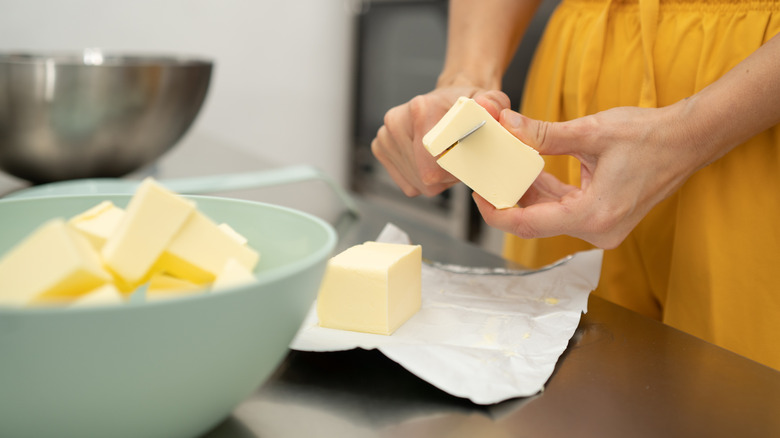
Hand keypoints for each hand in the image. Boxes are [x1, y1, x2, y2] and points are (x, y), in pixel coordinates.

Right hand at [371, 88, 511, 196]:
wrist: (446, 98)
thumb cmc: (467, 105)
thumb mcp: (490, 100)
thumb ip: (494, 104)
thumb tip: (487, 108)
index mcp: (420, 109)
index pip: (433, 163)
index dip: (453, 171)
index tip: (464, 160)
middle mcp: (396, 121)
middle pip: (423, 175)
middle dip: (445, 176)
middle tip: (457, 158)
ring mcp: (385, 136)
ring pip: (415, 182)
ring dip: (435, 178)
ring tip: (445, 157)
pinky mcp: (380, 148)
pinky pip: (407, 183)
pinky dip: (422, 179)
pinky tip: (430, 161)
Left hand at [474, 103, 704, 248]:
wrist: (688, 140)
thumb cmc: (649, 136)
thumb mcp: (590, 131)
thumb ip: (544, 134)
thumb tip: (507, 127)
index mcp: (594, 216)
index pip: (528, 226)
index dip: (496, 213)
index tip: (478, 195)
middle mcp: (598, 231)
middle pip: (535, 223)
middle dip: (508, 199)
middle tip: (485, 176)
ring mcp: (602, 228)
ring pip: (548, 217)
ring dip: (526, 194)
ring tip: (504, 167)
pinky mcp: (603, 219)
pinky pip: (564, 211)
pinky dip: (546, 193)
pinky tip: (530, 172)